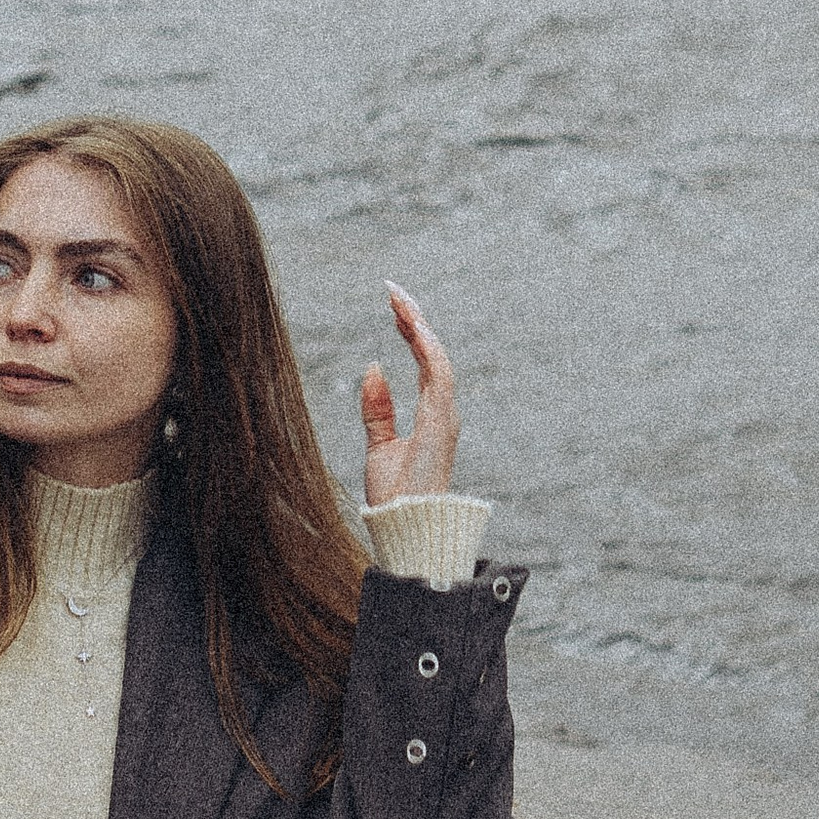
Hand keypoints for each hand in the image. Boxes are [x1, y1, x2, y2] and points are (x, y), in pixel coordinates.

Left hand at [360, 285, 458, 504]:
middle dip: (415, 319)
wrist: (404, 528)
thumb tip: (373, 368)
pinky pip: (438, 376)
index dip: (412, 332)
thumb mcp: (379, 445)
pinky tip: (412, 326)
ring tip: (398, 300)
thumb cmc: (395, 496)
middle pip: (432, 353)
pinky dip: (427, 349)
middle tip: (393, 290)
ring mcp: (445, 416)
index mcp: (432, 415)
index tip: (395, 307)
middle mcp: (443, 412)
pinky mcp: (440, 423)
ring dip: (418, 327)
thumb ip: (377, 409)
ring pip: (436, 358)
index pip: (425, 362)